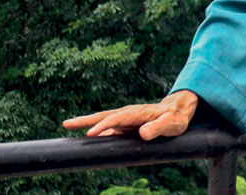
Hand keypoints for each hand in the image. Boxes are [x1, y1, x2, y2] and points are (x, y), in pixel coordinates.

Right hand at [62, 90, 198, 140]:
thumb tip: (143, 133)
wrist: (178, 110)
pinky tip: (88, 137)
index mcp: (138, 113)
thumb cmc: (175, 118)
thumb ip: (158, 128)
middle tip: (67, 124)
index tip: (91, 134)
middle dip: (86, 120)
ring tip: (69, 125)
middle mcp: (129, 113)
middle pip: (105, 116)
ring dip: (87, 122)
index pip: (117, 119)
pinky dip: (97, 129)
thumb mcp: (171, 124)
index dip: (104, 126)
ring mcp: (127, 118)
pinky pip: (109, 127)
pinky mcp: (127, 123)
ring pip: (104, 119)